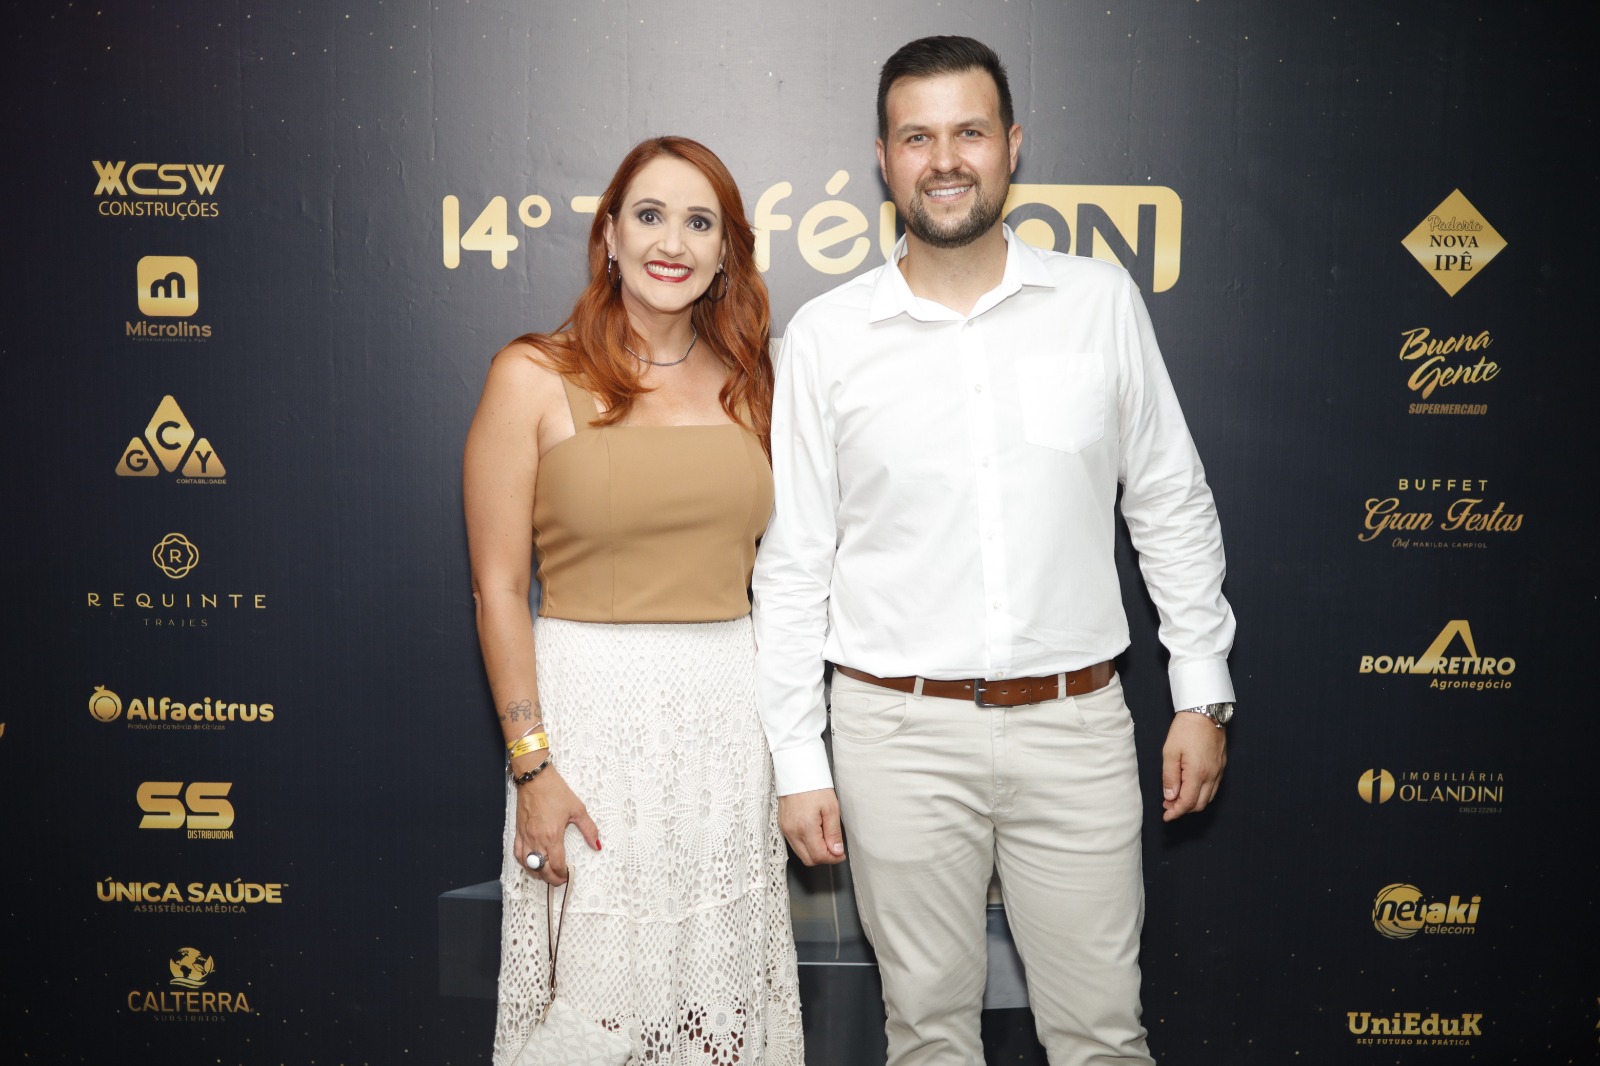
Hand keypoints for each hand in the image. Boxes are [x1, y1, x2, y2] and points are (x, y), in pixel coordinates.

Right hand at [514, 765, 600, 884]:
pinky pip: (518, 854)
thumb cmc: (555, 791)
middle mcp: (537, 839)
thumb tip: (597, 845)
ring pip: (528, 865)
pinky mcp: (518, 831)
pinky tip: (531, 863)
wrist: (535, 779)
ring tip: (546, 874)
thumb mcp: (577, 809)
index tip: (568, 875)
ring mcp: (526, 836)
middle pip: (542, 869)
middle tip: (559, 880)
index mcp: (552, 836)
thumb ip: (588, 829)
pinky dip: (524, 863)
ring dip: (537, 873)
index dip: (563, 874)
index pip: (557, 864)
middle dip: (551, 879)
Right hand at [778, 788, 845, 865]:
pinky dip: (806, 845)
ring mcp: (785, 829)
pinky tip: (815, 835)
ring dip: (814, 852)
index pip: (819, 856)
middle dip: (823, 858)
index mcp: (805, 827)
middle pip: (808, 860)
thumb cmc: (814, 786)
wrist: (797, 772)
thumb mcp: (831, 808)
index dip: (833, 858)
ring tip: (826, 839)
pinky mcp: (782, 826)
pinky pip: (794, 844)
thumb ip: (833, 832)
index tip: (841, 854)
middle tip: (835, 849)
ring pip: (800, 854)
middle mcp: (792, 831)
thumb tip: (836, 851)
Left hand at [1160, 713, 1226, 821]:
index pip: (1187, 803)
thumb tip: (1169, 797)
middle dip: (1183, 809)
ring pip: (1207, 798)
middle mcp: (1212, 775)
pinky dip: (1201, 794)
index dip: (1175, 812)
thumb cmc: (1186, 729)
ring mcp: (1219, 771)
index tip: (1166, 816)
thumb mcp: (1170, 752)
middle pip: (1199, 804)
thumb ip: (1170, 777)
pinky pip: (1213, 788)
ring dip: (1192, 802)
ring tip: (1176, 798)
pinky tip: (1190, 788)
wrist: (1205, 711)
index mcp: (1198, 773)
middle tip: (1168, 806)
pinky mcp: (1222, 766)